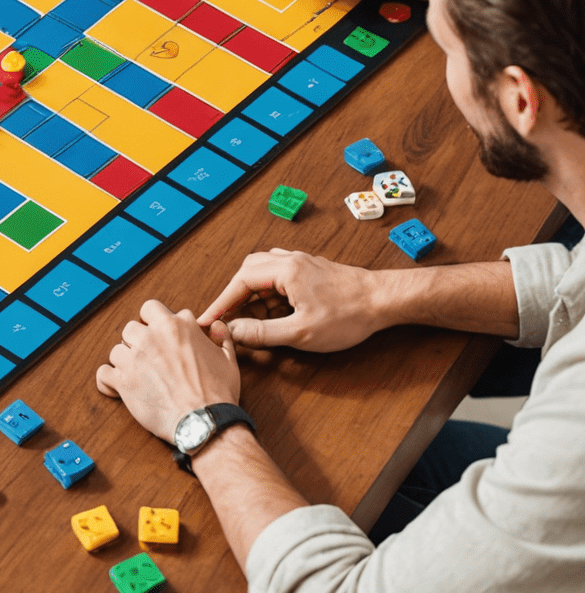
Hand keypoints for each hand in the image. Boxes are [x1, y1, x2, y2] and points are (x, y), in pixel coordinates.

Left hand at [95, 298, 240, 441]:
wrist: (205, 423)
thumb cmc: (217, 394)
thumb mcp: (228, 359)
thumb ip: (221, 336)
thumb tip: (216, 326)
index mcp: (175, 326)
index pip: (152, 309)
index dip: (155, 323)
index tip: (160, 337)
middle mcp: (151, 337)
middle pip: (131, 327)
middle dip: (138, 341)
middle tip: (149, 359)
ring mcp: (135, 359)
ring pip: (117, 350)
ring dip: (125, 362)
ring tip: (139, 376)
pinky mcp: (124, 381)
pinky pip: (104, 374)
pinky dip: (108, 381)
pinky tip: (116, 387)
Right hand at [198, 249, 386, 352]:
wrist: (384, 300)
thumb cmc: (348, 315)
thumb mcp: (301, 332)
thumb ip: (263, 332)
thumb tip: (234, 331)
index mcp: (283, 270)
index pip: (239, 282)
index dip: (221, 303)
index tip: (208, 318)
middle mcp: (289, 259)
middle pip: (248, 271)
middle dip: (234, 295)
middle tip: (227, 316)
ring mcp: (302, 263)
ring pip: (264, 270)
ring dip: (252, 291)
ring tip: (251, 316)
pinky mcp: (312, 270)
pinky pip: (279, 273)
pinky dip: (268, 289)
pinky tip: (275, 306)